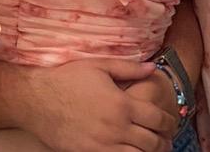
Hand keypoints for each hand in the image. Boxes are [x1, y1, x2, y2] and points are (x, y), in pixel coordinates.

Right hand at [17, 59, 175, 151]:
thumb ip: (128, 68)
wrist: (39, 100)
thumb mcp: (99, 66)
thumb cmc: (68, 79)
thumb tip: (152, 68)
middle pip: (152, 142)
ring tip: (152, 149)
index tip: (170, 122)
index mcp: (122, 104)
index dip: (168, 121)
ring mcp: (104, 145)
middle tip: (166, 139)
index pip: (157, 118)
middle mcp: (117, 128)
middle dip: (164, 141)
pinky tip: (130, 151)